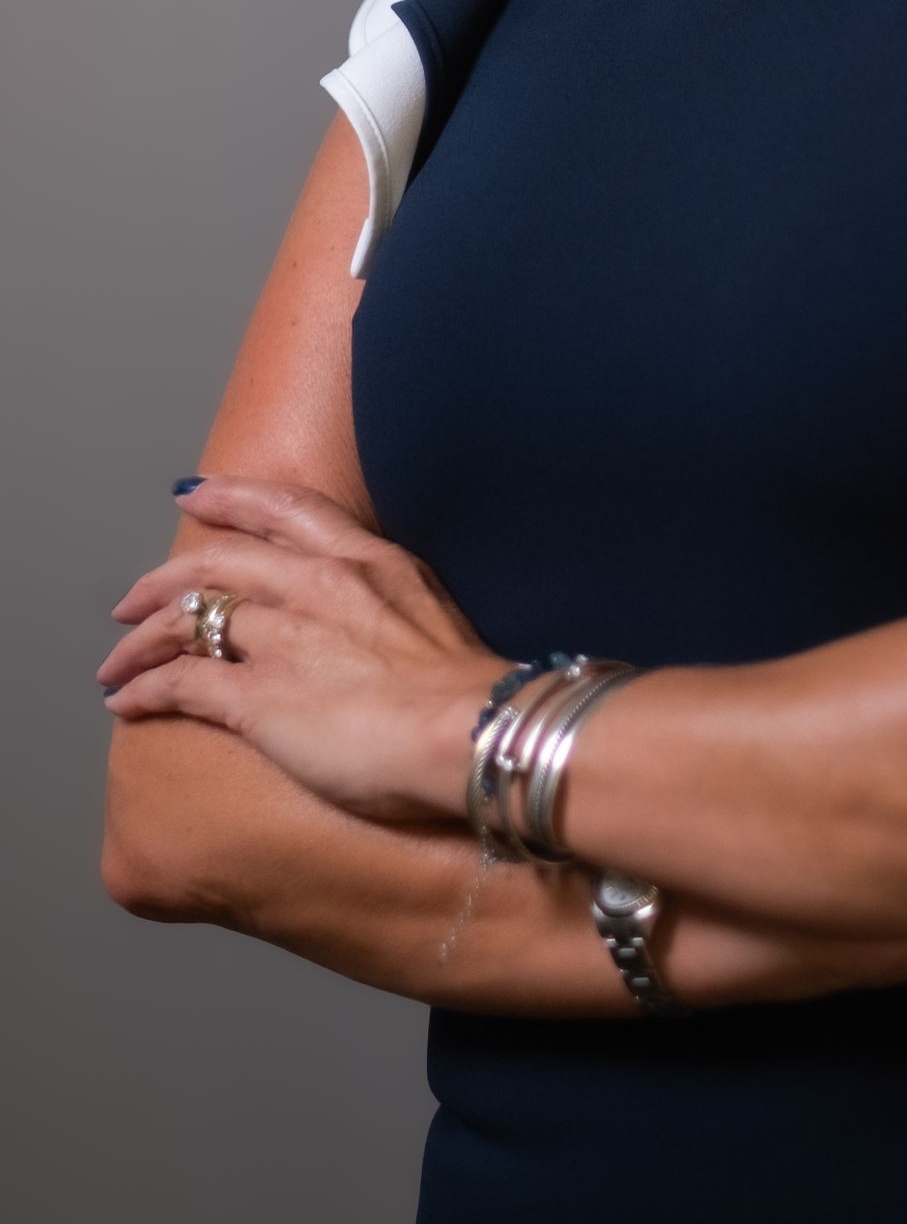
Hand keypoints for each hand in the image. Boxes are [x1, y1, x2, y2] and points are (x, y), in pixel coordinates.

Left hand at [100, 477, 496, 825]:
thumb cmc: (472, 694)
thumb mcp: (436, 617)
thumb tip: (384, 637)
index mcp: (368, 561)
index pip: (286, 510)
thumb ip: (394, 609)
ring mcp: (283, 637)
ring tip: (116, 661)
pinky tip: (125, 701)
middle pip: (219, 561)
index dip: (232, 497)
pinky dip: (143, 688)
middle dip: (165, 579)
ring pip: (186, 618)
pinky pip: (178, 681)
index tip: (197, 494)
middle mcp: (317, 584)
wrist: (474, 730)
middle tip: (133, 598)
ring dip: (141, 640)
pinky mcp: (257, 696)